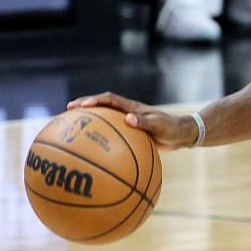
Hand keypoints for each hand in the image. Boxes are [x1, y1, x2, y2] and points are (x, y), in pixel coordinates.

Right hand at [68, 92, 200, 148]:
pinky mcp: (130, 132)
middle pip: (101, 106)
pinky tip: (93, 151)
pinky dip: (101, 138)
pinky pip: (112, 133)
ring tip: (73, 128)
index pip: (109, 100)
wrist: (182, 134)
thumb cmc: (172, 129)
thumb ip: (144, 122)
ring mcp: (127, 121)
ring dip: (90, 121)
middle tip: (68, 111)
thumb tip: (128, 119)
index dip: (94, 101)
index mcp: (131, 107)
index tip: (80, 106)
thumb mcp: (159, 126)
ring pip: (104, 119)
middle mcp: (127, 112)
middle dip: (84, 106)